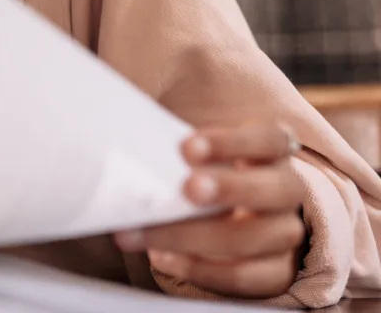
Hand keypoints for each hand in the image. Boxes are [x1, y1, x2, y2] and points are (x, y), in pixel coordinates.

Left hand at [115, 123, 307, 298]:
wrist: (219, 214)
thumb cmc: (196, 168)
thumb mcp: (191, 149)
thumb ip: (172, 140)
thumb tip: (120, 129)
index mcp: (270, 151)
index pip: (270, 138)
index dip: (234, 141)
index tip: (187, 147)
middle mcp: (286, 190)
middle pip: (278, 189)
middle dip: (231, 188)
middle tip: (187, 189)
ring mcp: (284, 233)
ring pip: (256, 237)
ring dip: (196, 236)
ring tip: (145, 234)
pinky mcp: (274, 271)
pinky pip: (246, 277)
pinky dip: (202, 270)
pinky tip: (161, 257)